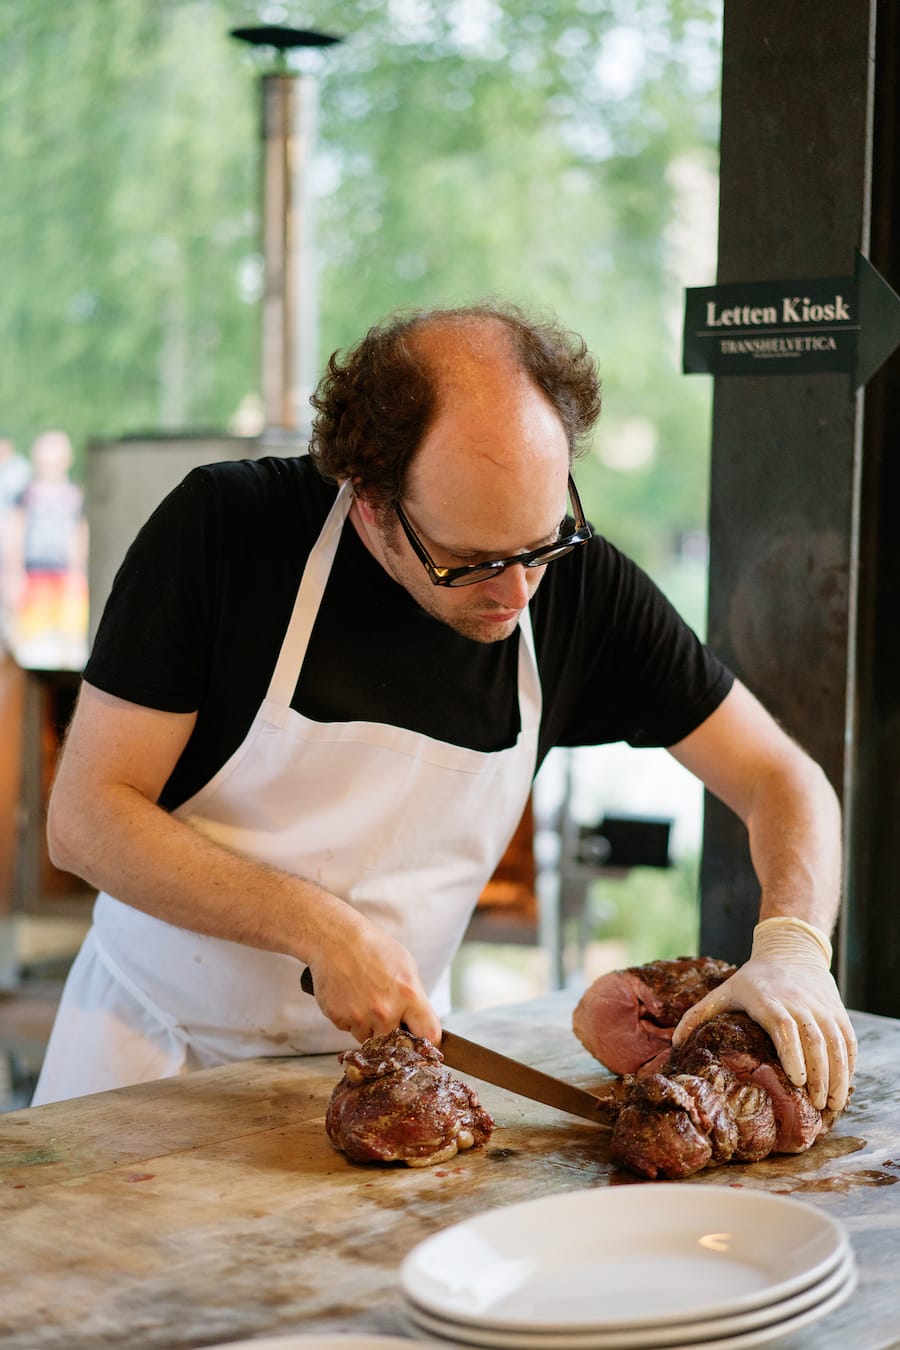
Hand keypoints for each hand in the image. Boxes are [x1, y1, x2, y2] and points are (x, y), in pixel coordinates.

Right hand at [304, 914, 441, 1044]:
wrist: (336, 940)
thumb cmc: (373, 948)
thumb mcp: (406, 965)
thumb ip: (415, 997)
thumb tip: (420, 1021)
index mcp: (408, 995)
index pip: (430, 1034)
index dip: (429, 1042)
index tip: (424, 1043)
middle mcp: (385, 1011)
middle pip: (396, 1043)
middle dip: (393, 1032)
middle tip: (385, 1012)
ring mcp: (360, 1016)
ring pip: (370, 1039)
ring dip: (369, 1026)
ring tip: (364, 999)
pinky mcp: (338, 1018)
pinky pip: (349, 1029)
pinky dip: (350, 1018)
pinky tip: (349, 997)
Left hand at [671, 918, 856, 1112]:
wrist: (790, 951)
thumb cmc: (753, 980)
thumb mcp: (725, 991)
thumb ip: (699, 1015)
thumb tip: (674, 1043)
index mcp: (769, 999)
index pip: (785, 1026)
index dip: (793, 1053)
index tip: (797, 1081)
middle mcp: (799, 1002)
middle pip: (815, 1040)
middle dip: (820, 1075)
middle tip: (817, 1106)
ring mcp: (822, 1007)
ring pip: (836, 1043)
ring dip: (838, 1075)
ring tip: (832, 1105)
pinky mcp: (837, 1012)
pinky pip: (848, 1041)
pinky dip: (849, 1065)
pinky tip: (844, 1087)